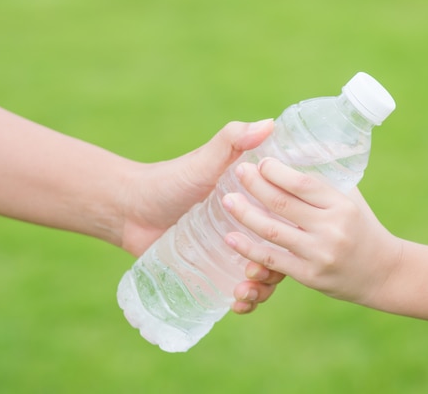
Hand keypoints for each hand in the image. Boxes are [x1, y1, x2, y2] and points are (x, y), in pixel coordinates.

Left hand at [119, 120, 283, 313]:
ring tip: (245, 291)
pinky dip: (246, 301)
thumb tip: (270, 123)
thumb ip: (233, 140)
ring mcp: (234, 251)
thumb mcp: (205, 160)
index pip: (289, 219)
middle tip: (257, 273)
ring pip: (264, 275)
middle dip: (277, 268)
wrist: (131, 209)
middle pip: (280, 251)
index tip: (288, 242)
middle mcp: (250, 228)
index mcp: (256, 203)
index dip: (295, 233)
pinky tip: (237, 303)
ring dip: (263, 288)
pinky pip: (239, 291)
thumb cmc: (171, 180)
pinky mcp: (216, 272)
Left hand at [222, 158, 401, 304]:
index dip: (276, 171)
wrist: (384, 273)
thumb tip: (298, 147)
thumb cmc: (363, 227)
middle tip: (238, 172)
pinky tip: (231, 237)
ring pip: (272, 231)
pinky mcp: (309, 275)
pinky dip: (248, 248)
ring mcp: (319, 253)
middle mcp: (331, 228)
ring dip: (245, 214)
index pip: (303, 183)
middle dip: (255, 185)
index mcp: (341, 204)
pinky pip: (272, 259)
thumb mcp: (350, 198)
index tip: (260, 161)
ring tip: (227, 200)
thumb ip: (325, 179)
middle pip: (282, 203)